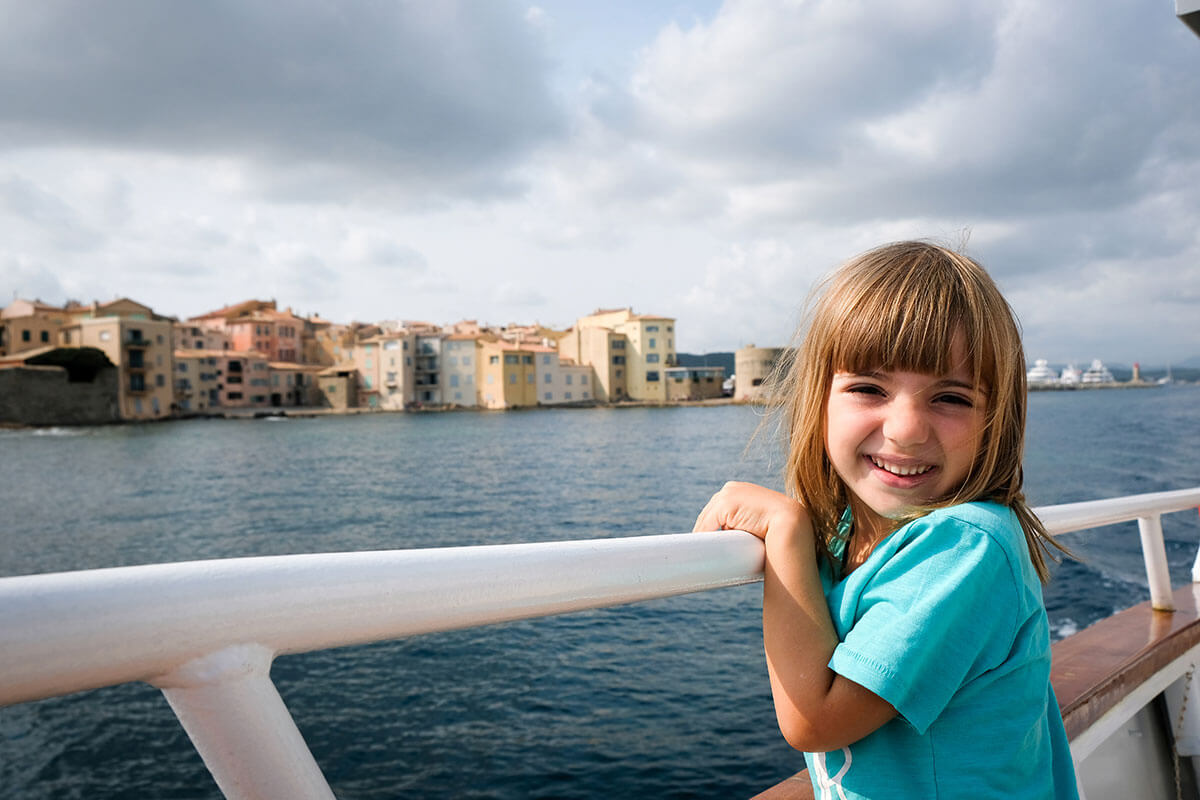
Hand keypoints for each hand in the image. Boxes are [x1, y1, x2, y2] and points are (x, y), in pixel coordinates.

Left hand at [693, 481, 812, 543]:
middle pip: (708, 514)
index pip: (717, 510)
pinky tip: (698, 550)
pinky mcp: (725, 505)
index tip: (709, 544)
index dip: (711, 527)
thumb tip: (736, 543)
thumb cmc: (778, 530)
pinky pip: (706, 525)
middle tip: (700, 553)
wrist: (790, 527)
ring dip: (701, 536)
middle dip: (703, 531)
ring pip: (706, 520)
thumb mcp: (758, 522)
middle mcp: (731, 488)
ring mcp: (727, 494)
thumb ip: (746, 525)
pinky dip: (701, 537)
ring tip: (698, 554)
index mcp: (738, 490)